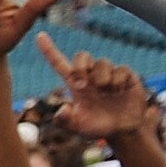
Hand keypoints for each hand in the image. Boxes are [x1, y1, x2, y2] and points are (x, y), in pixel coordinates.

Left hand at [34, 32, 154, 138]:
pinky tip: (119, 92)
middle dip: (80, 66)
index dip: (49, 50)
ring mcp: (108, 74)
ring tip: (106, 92)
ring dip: (101, 78)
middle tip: (81, 84)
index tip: (39, 36)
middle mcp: (90, 76)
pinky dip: (118, 81)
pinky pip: (121, 69)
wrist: (121, 130)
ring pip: (102, 62)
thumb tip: (62, 109)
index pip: (60, 64)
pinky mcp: (126, 75)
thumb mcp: (77, 128)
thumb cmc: (96, 127)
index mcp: (74, 84)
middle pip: (82, 56)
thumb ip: (65, 121)